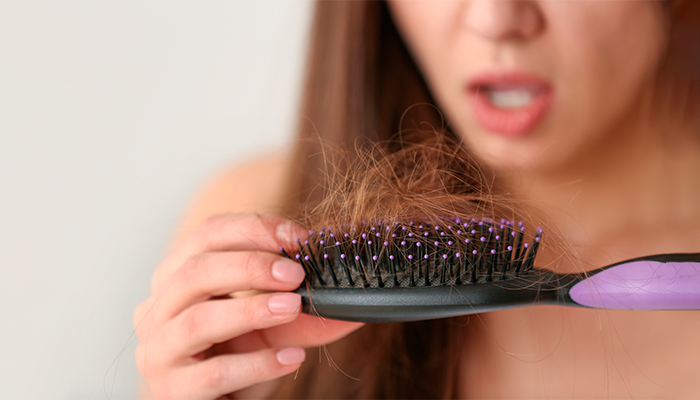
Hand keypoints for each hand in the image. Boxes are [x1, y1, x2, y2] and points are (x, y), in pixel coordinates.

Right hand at [133, 214, 363, 399]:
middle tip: (296, 273)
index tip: (298, 237)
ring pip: (199, 319)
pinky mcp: (170, 390)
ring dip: (252, 309)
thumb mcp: (271, 329)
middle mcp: (158, 309)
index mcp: (178, 278)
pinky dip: (257, 363)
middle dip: (252, 265)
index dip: (254, 228)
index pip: (208, 234)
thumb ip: (304, 311)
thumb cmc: (234, 361)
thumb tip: (353, 304)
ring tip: (293, 307)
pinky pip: (214, 373)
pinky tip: (290, 359)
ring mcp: (158, 350)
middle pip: (197, 270)